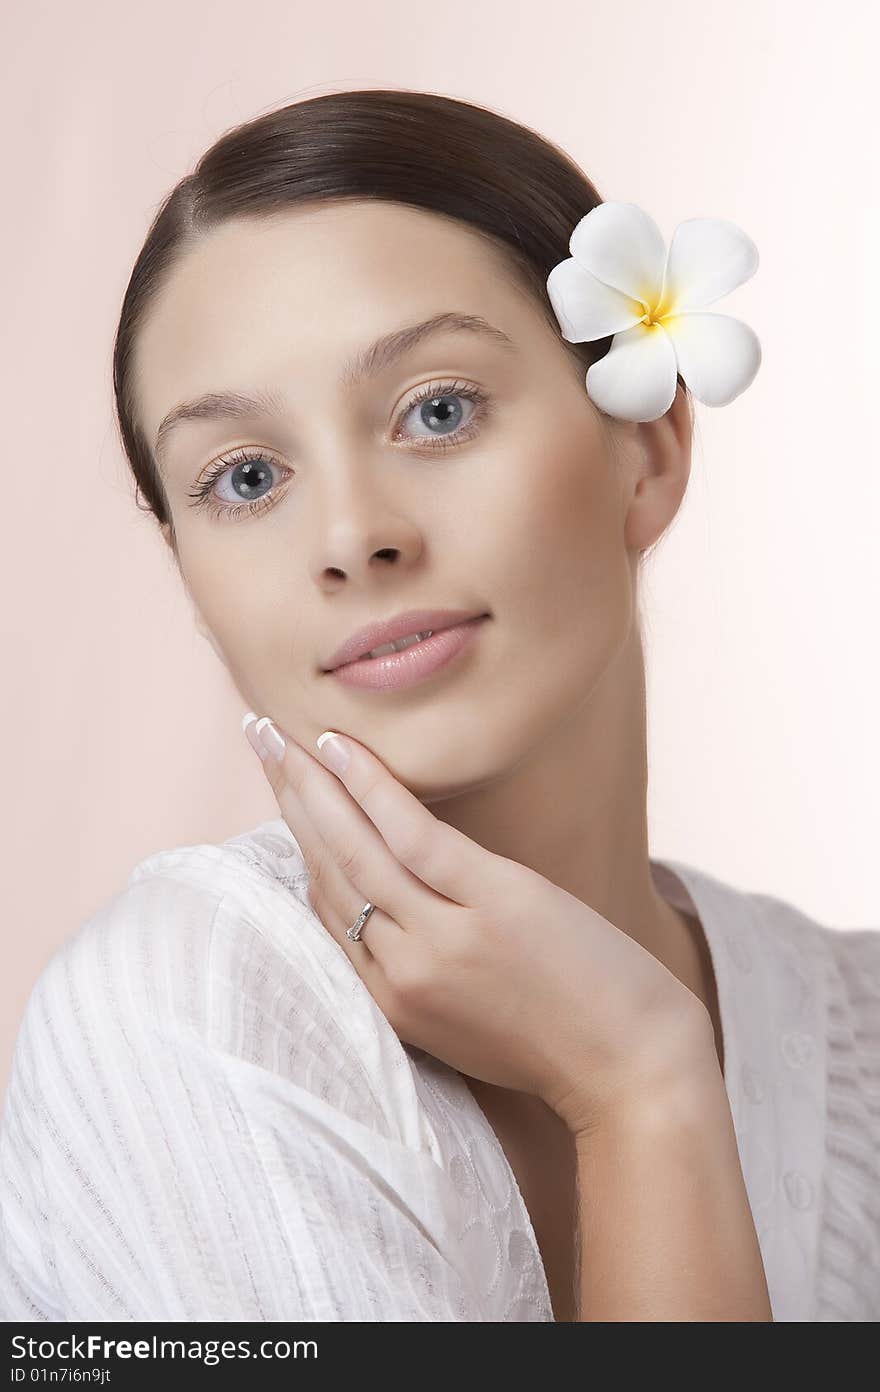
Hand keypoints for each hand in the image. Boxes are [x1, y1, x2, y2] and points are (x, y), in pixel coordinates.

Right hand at [243, 714, 709, 1132]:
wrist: (632, 1073)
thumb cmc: (558, 1041)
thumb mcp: (466, 1020)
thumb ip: (423, 965)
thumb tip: (399, 901)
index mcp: (392, 1002)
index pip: (327, 909)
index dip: (300, 843)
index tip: (283, 791)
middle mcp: (401, 972)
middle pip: (326, 871)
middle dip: (285, 798)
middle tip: (256, 736)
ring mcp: (442, 938)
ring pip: (355, 850)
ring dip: (309, 784)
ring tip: (277, 731)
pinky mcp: (488, 904)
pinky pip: (410, 838)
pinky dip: (370, 791)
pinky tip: (339, 751)